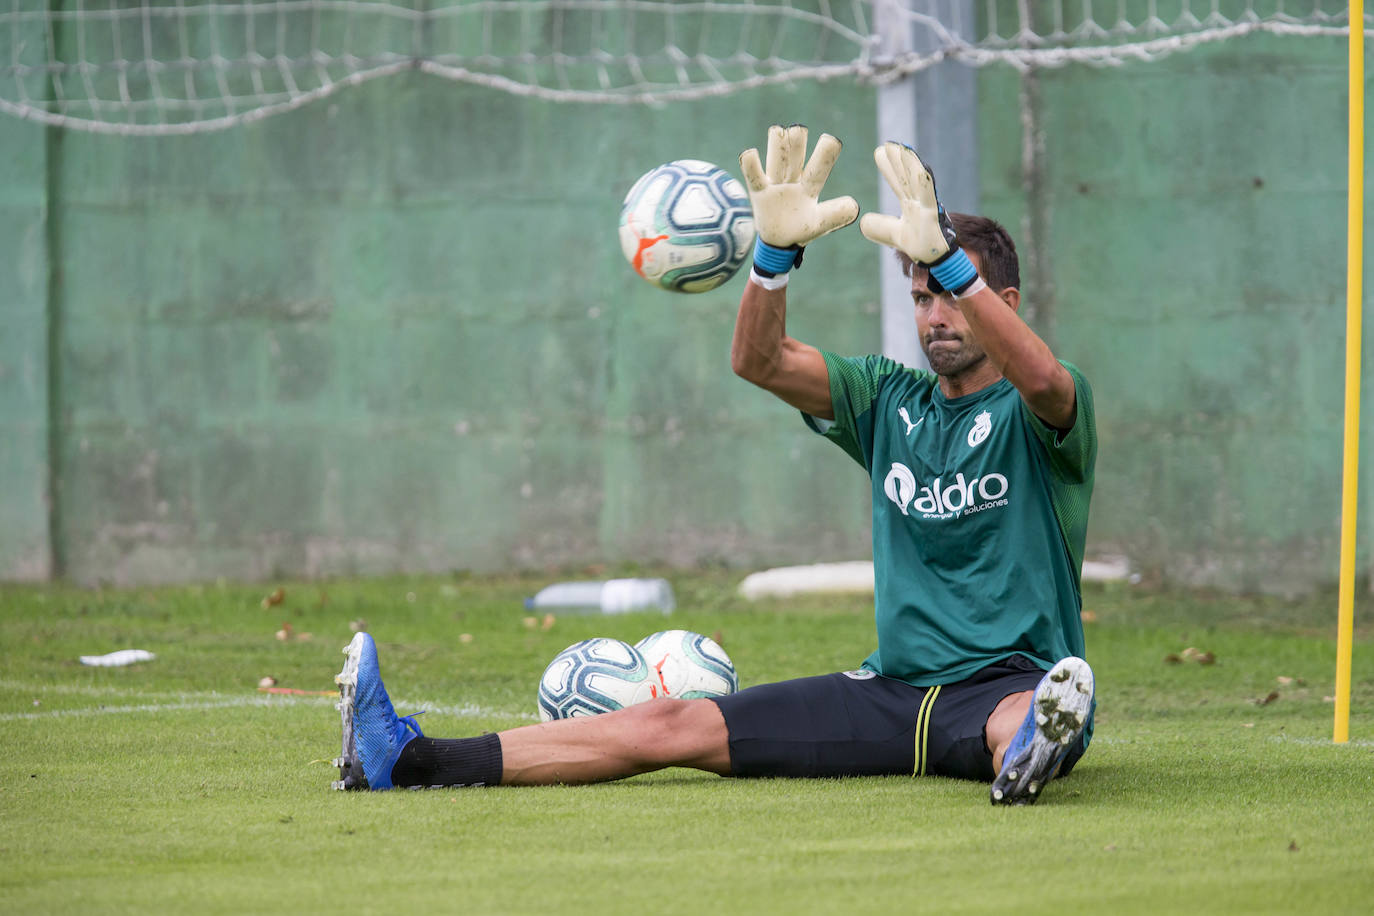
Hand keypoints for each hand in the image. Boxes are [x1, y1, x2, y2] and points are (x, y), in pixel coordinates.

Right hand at [739, 125, 858, 273]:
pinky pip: (755, 178)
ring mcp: (775, 184)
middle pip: (795, 158)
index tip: (832, 141)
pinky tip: (750, 152)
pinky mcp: (759, 192)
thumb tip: (855, 206)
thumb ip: (835, 215)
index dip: (825, 156)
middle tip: (798, 130)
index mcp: (810, 186)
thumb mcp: (819, 224)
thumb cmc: (801, 229)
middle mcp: (793, 180)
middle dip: (796, 144)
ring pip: (776, 161)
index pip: (818, 169)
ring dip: (776, 147)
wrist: (780, 241)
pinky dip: (751, 166)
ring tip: (778, 130)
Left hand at [859, 142, 976, 294]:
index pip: (898, 181)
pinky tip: (919, 166)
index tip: (879, 152)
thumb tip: (863, 222)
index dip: (889, 168)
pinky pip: (929, 193)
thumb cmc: (921, 245)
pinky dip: (924, 180)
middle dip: (898, 160)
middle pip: (907, 176)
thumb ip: (881, 227)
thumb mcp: (895, 235)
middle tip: (887, 143)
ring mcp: (927, 206)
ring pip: (918, 180)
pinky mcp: (934, 214)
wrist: (936, 260)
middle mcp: (919, 201)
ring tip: (901, 147)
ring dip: (910, 164)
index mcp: (911, 204)